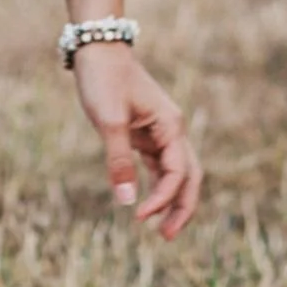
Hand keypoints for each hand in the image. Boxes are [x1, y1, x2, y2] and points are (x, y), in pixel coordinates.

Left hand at [72, 44, 201, 238]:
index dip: (163, 199)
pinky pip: (159, 166)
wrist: (97, 48)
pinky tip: (147, 205)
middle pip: (189, 176)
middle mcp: (172, 130)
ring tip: (161, 231)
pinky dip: (157, 186)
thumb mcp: (108, 120)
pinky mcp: (145, 133)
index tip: (139, 216)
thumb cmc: (103, 79)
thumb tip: (126, 201)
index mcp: (171, 125)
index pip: (178, 173)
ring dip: (171, 200)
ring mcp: (161, 132)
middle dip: (182, 208)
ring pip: (175, 173)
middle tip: (167, 237)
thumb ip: (118, 160)